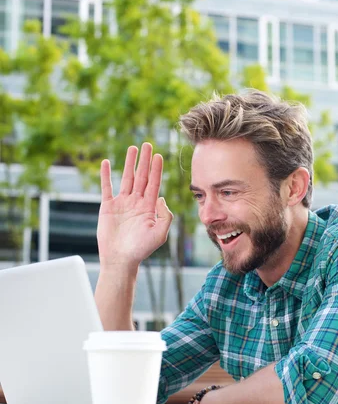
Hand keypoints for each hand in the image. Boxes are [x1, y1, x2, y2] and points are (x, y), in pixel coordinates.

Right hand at [98, 143, 172, 269]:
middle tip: (148, 144)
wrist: (120, 259)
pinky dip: (106, 175)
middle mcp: (137, 203)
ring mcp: (122, 203)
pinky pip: (107, 187)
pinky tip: (107, 163)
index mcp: (149, 208)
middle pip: (142, 177)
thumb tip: (162, 198)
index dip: (156, 169)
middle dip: (145, 161)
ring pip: (127, 178)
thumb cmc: (141, 250)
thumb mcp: (160, 234)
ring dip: (130, 163)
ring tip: (133, 147)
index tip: (159, 155)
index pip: (154, 184)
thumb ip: (165, 216)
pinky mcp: (108, 207)